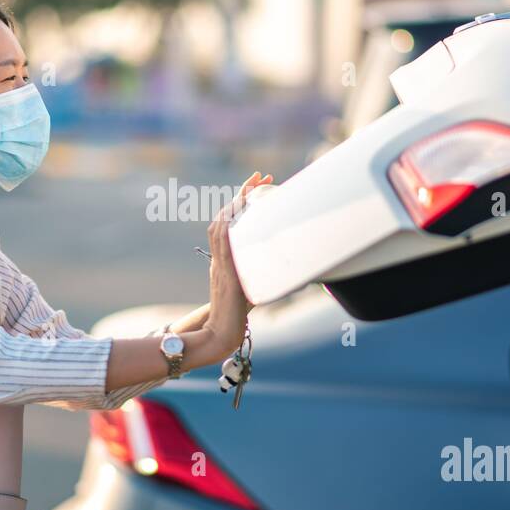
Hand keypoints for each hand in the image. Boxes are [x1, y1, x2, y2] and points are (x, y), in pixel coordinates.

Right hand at [203, 171, 272, 352]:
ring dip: (236, 203)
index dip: (242, 202)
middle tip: (260, 176)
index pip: (231, 223)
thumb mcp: (253, 287)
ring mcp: (219, 264)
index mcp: (224, 259)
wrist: (221, 333)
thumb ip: (264, 273)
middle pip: (226, 217)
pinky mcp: (223, 273)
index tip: (258, 184)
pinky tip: (236, 211)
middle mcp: (219, 257)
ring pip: (221, 225)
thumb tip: (290, 267)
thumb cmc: (237, 316)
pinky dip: (227, 225)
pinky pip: (222, 244)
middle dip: (243, 193)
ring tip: (252, 185)